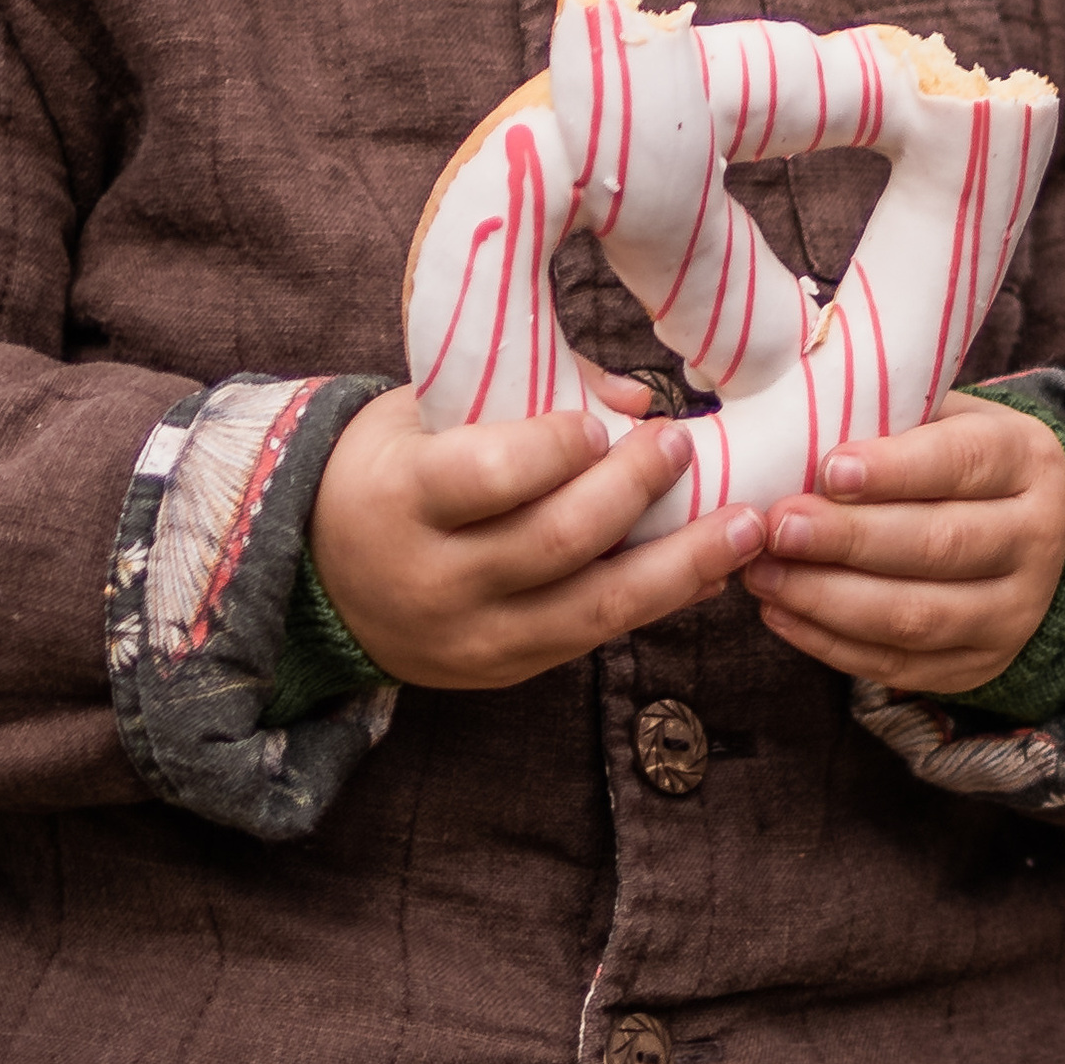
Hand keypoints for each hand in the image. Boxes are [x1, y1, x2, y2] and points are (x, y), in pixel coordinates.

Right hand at [310, 383, 764, 689]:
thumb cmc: (386, 470)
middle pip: (556, 542)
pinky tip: (708, 572)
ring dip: (682, 567)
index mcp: (403, 498)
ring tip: (746, 528)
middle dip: (634, 492)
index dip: (558, 448)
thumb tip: (635, 398)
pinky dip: (658, 602)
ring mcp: (473, 637)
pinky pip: (594, 639)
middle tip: (684, 446)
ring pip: (593, 609)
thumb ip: (518, 392)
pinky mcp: (505, 670)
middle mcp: (435, 579)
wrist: (318, 577)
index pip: (492, 476)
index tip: (604, 424)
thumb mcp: (422, 413)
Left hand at [741, 395, 1064, 698]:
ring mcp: (1014, 612)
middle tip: (778, 528)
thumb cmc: (951, 461)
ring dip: (829, 599)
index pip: (964, 462)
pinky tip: (781, 613)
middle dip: (849, 539)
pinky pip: (900, 665)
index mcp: (1026, 459)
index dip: (895, 469)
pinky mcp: (979, 666)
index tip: (829, 469)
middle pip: (939, 545)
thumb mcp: (939, 419)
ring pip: (919, 616)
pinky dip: (832, 643)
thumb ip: (884, 421)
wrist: (1019, 535)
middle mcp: (1035, 539)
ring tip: (764, 573)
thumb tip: (791, 429)